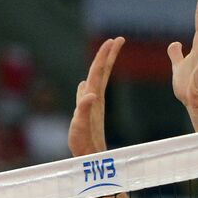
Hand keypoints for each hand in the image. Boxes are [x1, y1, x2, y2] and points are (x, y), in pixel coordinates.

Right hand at [68, 36, 122, 157]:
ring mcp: (91, 106)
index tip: (113, 40)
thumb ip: (83, 108)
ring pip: (96, 81)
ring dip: (100, 67)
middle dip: (107, 55)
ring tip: (104, 55)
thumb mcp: (81, 125)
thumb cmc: (84, 144)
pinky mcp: (86, 114)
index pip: (99, 71)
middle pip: (101, 72)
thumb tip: (89, 91)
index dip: (104, 55)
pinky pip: (85, 95)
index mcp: (94, 98)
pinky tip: (84, 84)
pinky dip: (85, 86)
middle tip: (116, 39)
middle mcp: (94, 99)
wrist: (88, 157)